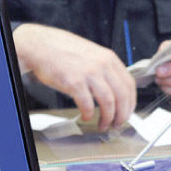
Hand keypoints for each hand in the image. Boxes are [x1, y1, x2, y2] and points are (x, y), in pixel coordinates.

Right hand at [13, 24, 134, 130]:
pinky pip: (88, 104)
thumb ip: (104, 70)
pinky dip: (89, 114)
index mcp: (109, 58)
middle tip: (117, 124)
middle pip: (122, 96)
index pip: (129, 84)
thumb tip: (114, 91)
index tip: (127, 113)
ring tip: (103, 125)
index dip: (130, 103)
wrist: (40, 45)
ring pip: (108, 103)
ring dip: (107, 118)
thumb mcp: (91, 55)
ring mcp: (89, 73)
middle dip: (122, 115)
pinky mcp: (74, 82)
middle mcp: (102, 64)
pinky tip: (86, 116)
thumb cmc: (63, 51)